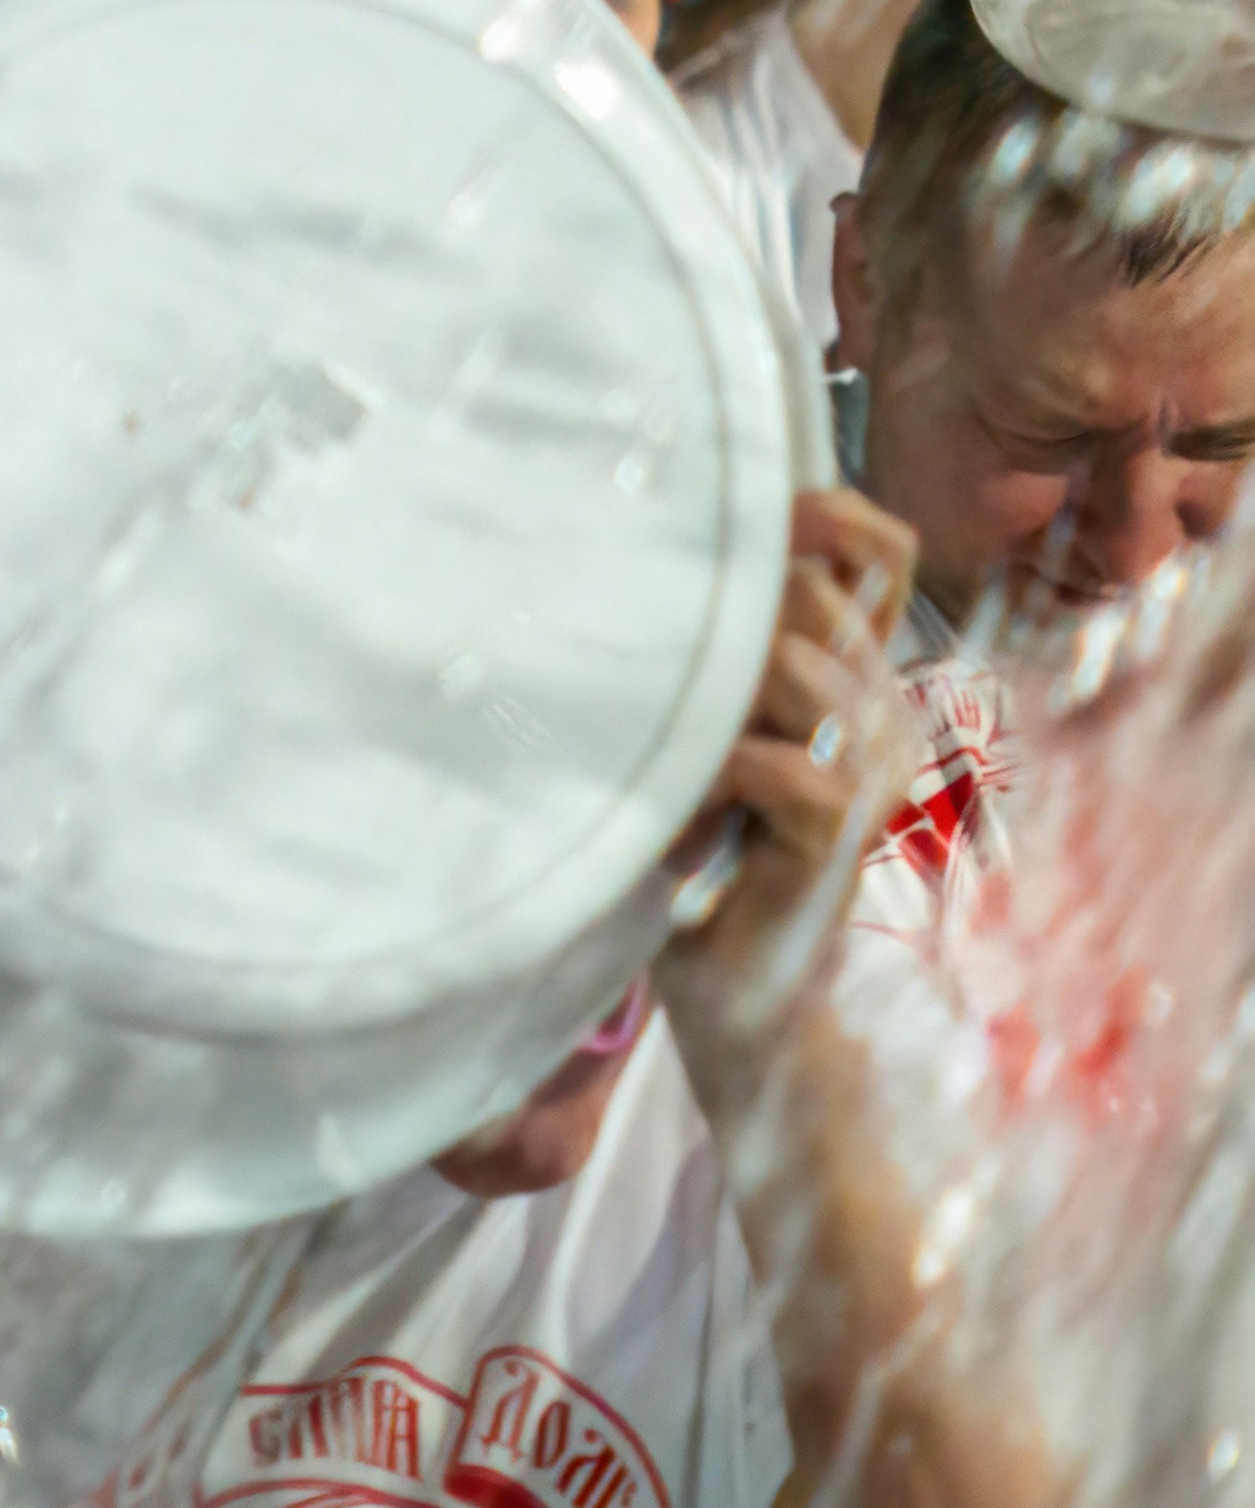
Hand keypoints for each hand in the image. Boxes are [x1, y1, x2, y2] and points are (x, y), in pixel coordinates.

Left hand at [656, 486, 918, 1078]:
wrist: (743, 997)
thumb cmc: (704, 853)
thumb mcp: (705, 734)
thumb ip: (705, 656)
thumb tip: (625, 559)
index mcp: (858, 677)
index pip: (881, 555)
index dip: (823, 513)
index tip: (730, 510)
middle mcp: (881, 710)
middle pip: (814, 599)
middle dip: (717, 616)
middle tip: (639, 669)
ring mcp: (870, 769)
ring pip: (797, 668)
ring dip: (698, 697)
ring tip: (650, 750)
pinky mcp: (835, 832)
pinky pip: (776, 762)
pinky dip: (707, 769)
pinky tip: (673, 804)